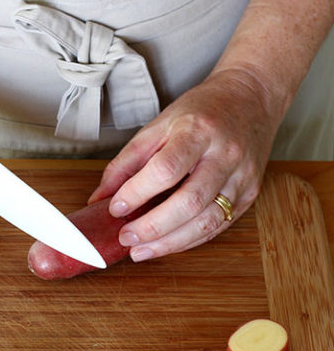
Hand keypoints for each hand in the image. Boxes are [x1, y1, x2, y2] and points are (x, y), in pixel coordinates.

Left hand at [88, 69, 281, 260]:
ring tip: (141, 251)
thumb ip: (127, 163)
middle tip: (126, 238)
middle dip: (153, 227)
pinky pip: (218, 226)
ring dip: (170, 243)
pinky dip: (189, 241)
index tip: (116, 208)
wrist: (251, 99)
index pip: (166, 169)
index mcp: (198, 131)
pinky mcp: (250, 194)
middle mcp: (225, 154)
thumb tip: (100, 199)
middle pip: (190, 201)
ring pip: (207, 221)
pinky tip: (166, 245)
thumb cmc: (201, 112)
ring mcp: (242, 177)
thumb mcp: (157, 126)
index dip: (138, 192)